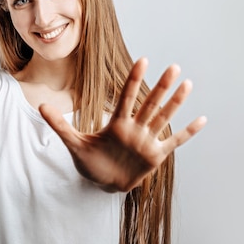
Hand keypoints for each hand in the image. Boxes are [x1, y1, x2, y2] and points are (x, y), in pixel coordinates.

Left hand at [39, 58, 206, 191]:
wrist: (102, 183)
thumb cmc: (90, 162)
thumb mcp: (73, 143)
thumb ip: (59, 124)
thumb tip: (41, 105)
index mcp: (117, 123)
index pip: (127, 97)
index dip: (134, 79)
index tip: (143, 60)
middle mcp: (135, 128)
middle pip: (149, 103)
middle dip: (161, 86)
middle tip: (173, 66)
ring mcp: (146, 140)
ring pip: (163, 117)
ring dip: (176, 102)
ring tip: (187, 84)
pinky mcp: (155, 155)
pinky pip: (174, 142)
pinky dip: (188, 132)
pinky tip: (202, 119)